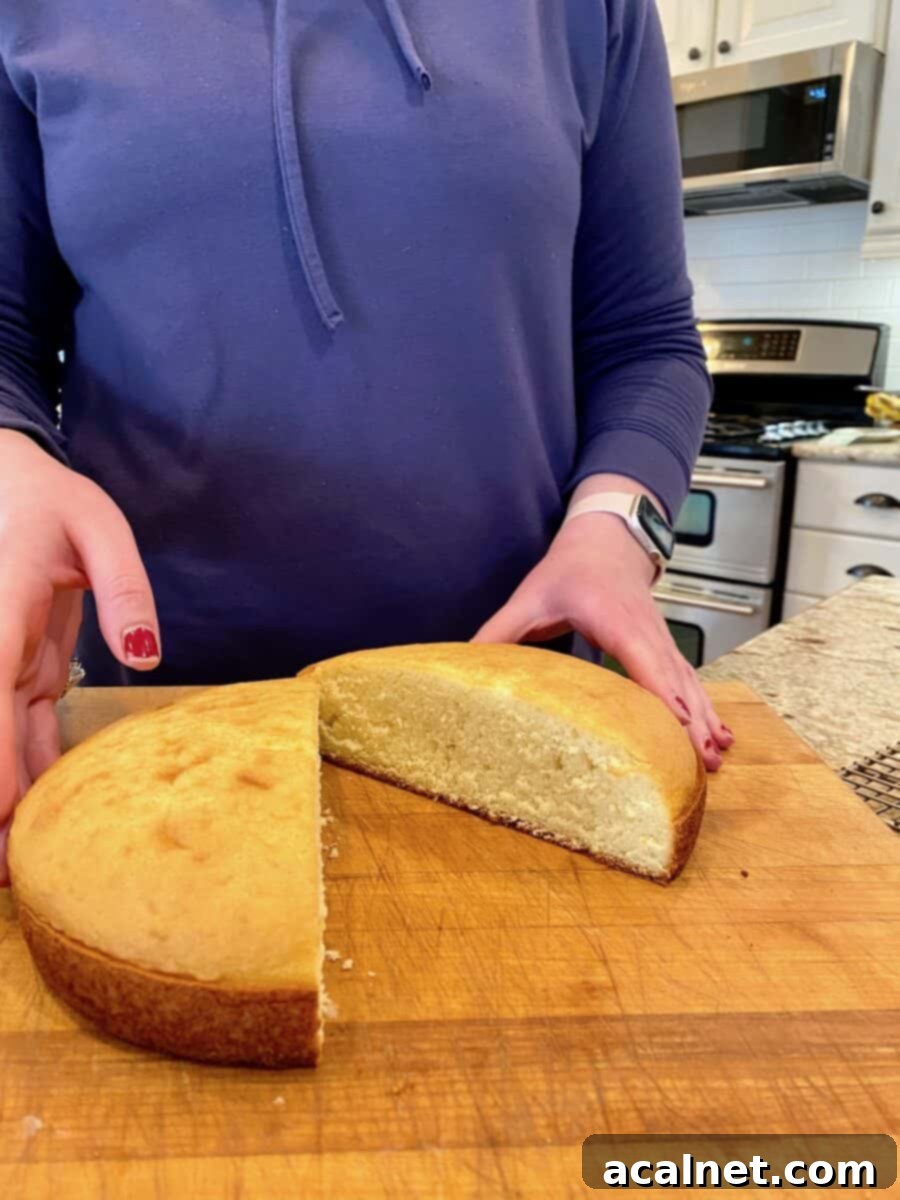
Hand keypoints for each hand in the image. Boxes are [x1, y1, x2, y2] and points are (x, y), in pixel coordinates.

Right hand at [0, 430, 161, 883]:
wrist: (7, 479)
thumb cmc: (48, 499)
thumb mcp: (96, 524)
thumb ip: (122, 585)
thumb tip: (146, 654)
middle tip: (6, 876)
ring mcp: (0, 664)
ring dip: (7, 800)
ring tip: (17, 867)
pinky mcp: (16, 669)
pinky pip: (20, 727)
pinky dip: (27, 770)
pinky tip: (39, 816)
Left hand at [473, 510, 732, 771]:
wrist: (606, 538)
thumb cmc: (569, 568)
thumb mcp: (529, 596)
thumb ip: (498, 632)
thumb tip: (463, 663)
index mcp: (614, 618)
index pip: (642, 658)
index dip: (660, 693)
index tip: (677, 725)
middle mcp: (646, 630)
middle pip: (673, 680)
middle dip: (691, 721)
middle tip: (703, 762)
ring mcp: (661, 638)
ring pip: (688, 682)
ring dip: (704, 720)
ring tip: (717, 758)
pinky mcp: (665, 646)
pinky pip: (689, 680)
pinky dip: (706, 707)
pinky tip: (719, 734)